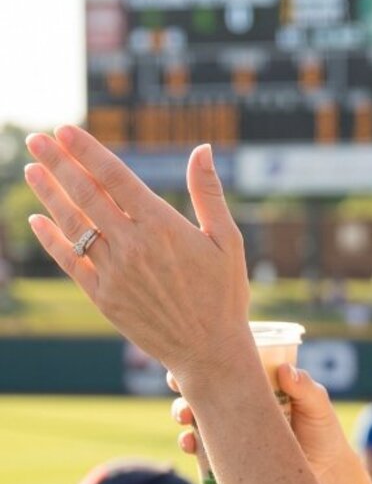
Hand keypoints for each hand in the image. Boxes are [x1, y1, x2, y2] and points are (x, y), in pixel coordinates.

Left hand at [24, 126, 252, 379]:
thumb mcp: (227, 241)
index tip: (64, 130)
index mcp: (162, 225)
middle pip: (85, 194)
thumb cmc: (224, 295)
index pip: (113, 177)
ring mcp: (114, 272)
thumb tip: (202, 149)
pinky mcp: (103, 298)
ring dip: (48, 193)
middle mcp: (132, 245)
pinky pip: (70, 261)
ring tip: (31, 169)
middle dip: (58, 162)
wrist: (211, 352)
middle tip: (36, 139)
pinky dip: (51, 239)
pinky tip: (37, 220)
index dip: (86, 151)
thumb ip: (209, 193)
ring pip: (73, 224)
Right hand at [171, 363, 348, 483]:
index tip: (194, 358)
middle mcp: (236, 406)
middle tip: (181, 388)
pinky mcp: (227, 457)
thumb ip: (305, 388)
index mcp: (254, 385)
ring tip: (185, 418)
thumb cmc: (322, 431)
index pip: (224, 366)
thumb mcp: (318, 405)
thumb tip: (285, 370)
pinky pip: (200, 449)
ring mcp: (229, 431)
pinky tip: (190, 444)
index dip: (205, 360)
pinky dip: (190, 444)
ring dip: (182, 413)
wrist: (326, 472)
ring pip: (195, 417)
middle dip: (184, 386)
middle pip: (201, 389)